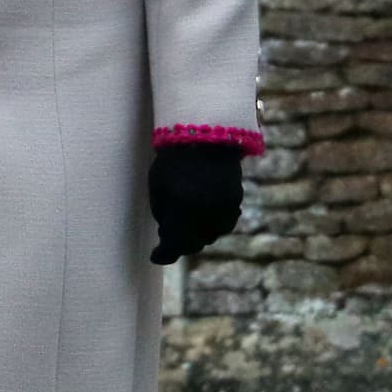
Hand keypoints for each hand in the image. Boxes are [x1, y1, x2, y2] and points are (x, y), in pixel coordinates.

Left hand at [148, 142, 242, 264]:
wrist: (205, 135)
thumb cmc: (173, 160)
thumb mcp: (158, 187)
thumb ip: (162, 214)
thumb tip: (167, 235)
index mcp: (182, 208)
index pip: (173, 245)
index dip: (163, 254)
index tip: (155, 256)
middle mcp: (206, 213)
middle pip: (193, 243)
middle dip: (180, 243)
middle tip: (168, 235)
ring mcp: (224, 207)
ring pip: (211, 235)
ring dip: (197, 234)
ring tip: (186, 223)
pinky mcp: (236, 200)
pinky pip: (224, 223)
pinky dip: (213, 224)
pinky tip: (204, 215)